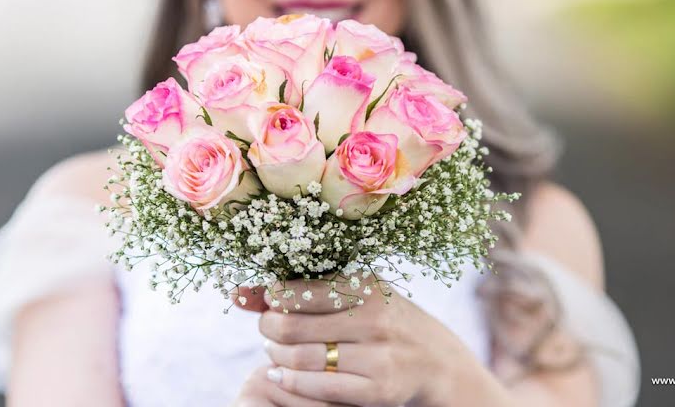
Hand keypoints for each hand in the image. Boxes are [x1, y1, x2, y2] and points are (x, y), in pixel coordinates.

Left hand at [252, 277, 479, 406]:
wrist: (437, 361)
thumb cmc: (383, 319)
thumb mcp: (353, 294)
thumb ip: (298, 290)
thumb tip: (237, 294)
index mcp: (365, 286)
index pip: (295, 291)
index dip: (271, 299)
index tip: (271, 302)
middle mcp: (373, 318)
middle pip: (291, 326)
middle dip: (268, 329)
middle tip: (269, 330)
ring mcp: (377, 356)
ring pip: (301, 358)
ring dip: (276, 356)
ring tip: (275, 352)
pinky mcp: (378, 389)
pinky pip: (319, 387)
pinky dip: (290, 381)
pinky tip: (282, 374)